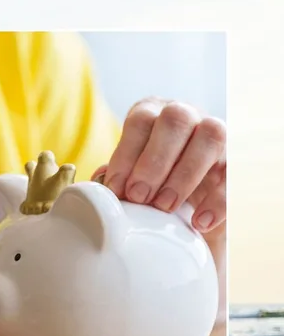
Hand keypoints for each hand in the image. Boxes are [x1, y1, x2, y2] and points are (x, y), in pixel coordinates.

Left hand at [97, 97, 225, 232]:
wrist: (188, 195)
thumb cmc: (146, 180)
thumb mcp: (128, 174)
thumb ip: (114, 177)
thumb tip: (98, 187)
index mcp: (152, 113)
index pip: (140, 121)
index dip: (127, 154)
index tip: (117, 189)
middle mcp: (186, 115)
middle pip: (175, 120)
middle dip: (154, 161)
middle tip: (139, 197)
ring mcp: (215, 134)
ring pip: (210, 137)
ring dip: (184, 174)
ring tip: (164, 207)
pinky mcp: (237, 161)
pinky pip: (235, 173)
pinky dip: (217, 199)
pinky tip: (199, 222)